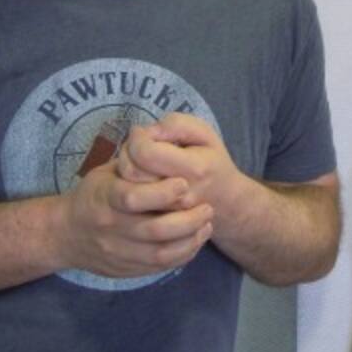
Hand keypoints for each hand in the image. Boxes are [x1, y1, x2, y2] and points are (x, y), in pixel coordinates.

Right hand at [52, 160, 212, 278]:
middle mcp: (110, 227)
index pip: (133, 197)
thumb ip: (134, 163)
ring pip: (160, 253)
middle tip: (208, 208)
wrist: (65, 234)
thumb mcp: (106, 172)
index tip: (184, 183)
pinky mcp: (125, 269)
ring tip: (206, 224)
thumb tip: (164, 143)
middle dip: (187, 220)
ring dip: (190, 239)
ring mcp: (117, 252)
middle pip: (153, 230)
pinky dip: (182, 255)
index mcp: (104, 197)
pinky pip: (159, 267)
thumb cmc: (94, 194)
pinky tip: (195, 241)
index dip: (162, 192)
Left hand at [124, 113, 243, 213]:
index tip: (140, 132)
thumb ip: (177, 124)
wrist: (226, 201)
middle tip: (136, 146)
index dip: (137, 138)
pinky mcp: (159, 226)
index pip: (146, 153)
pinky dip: (128, 189)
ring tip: (137, 161)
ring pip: (127, 192)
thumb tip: (148, 132)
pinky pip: (131, 207)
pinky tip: (138, 179)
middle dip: (127, 153)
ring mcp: (169, 215)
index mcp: (195, 169)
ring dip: (124, 171)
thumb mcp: (204, 133)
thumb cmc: (211, 161)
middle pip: (132, 173)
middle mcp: (180, 196)